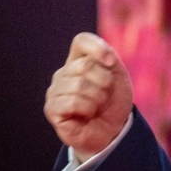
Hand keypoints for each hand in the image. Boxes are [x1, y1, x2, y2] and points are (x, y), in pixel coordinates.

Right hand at [44, 32, 132, 162]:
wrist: (113, 130)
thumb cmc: (114, 102)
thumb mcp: (118, 76)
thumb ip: (109, 58)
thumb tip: (101, 57)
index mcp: (79, 60)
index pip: (81, 40)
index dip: (98, 48)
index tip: (111, 63)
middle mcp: (64, 73)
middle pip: (86, 65)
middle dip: (105, 82)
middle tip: (106, 95)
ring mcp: (55, 90)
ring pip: (80, 85)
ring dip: (98, 98)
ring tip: (97, 106)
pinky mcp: (52, 108)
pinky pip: (73, 102)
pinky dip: (88, 109)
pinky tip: (87, 114)